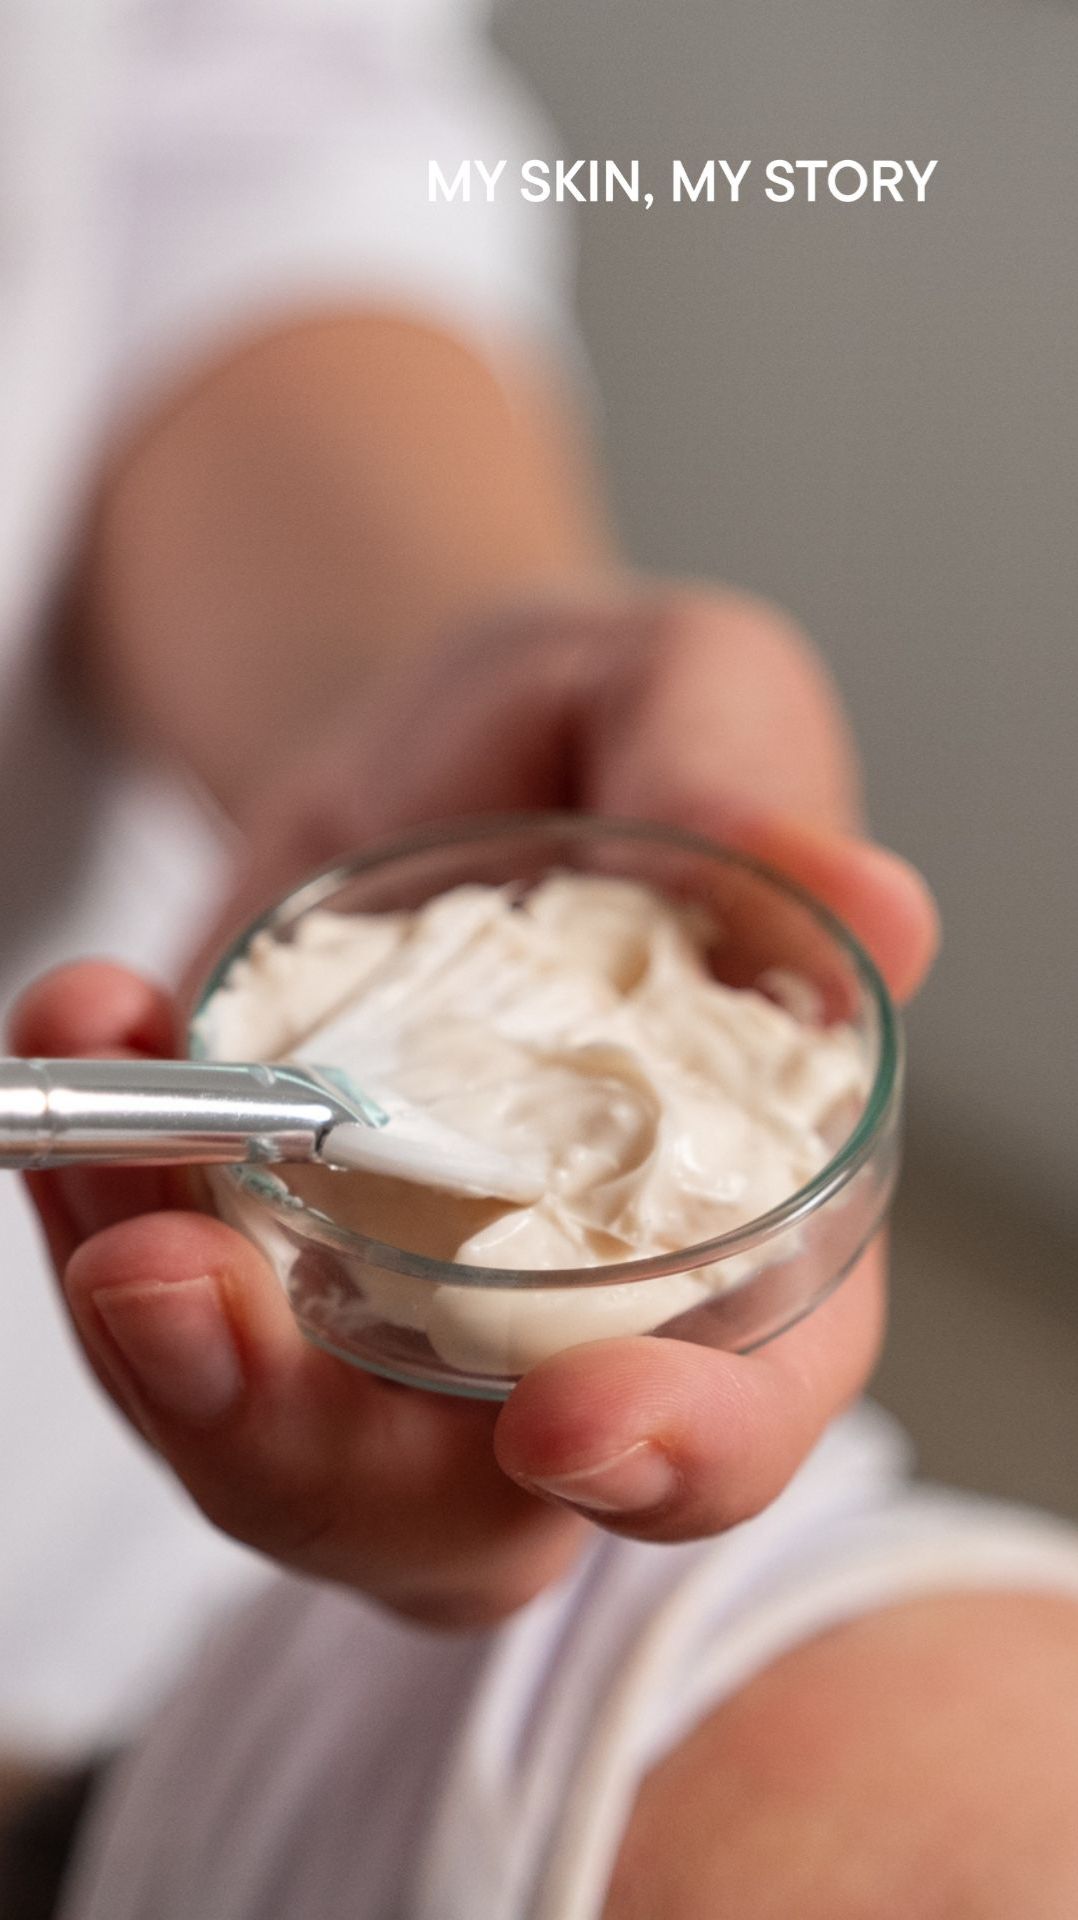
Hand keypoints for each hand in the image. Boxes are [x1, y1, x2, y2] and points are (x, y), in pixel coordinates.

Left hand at [16, 586, 936, 1625]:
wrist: (422, 744)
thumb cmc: (594, 735)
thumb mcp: (686, 691)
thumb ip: (752, 786)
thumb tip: (869, 905)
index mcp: (736, 1220)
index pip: (743, 1410)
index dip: (679, 1455)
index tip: (565, 1426)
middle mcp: (558, 1314)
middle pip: (458, 1511)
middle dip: (307, 1450)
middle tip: (171, 1281)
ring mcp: (384, 1312)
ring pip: (271, 1456)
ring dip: (153, 1347)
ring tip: (95, 1139)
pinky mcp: (250, 1263)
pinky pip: (153, 1314)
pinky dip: (90, 1204)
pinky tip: (88, 1031)